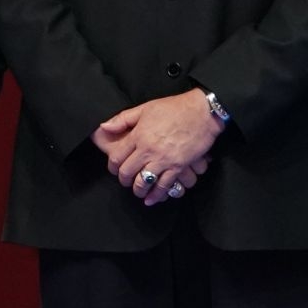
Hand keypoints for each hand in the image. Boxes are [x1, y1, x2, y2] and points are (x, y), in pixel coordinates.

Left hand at [95, 90, 221, 206]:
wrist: (203, 112)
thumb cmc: (175, 108)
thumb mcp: (146, 108)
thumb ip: (123, 119)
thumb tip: (104, 127)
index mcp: (139, 135)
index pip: (117, 157)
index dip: (112, 166)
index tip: (115, 168)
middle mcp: (148, 150)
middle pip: (127, 172)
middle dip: (124, 180)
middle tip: (126, 180)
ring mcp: (163, 160)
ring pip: (143, 182)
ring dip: (138, 190)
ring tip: (139, 190)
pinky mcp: (177, 167)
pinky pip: (163, 186)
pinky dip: (156, 195)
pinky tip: (151, 199)